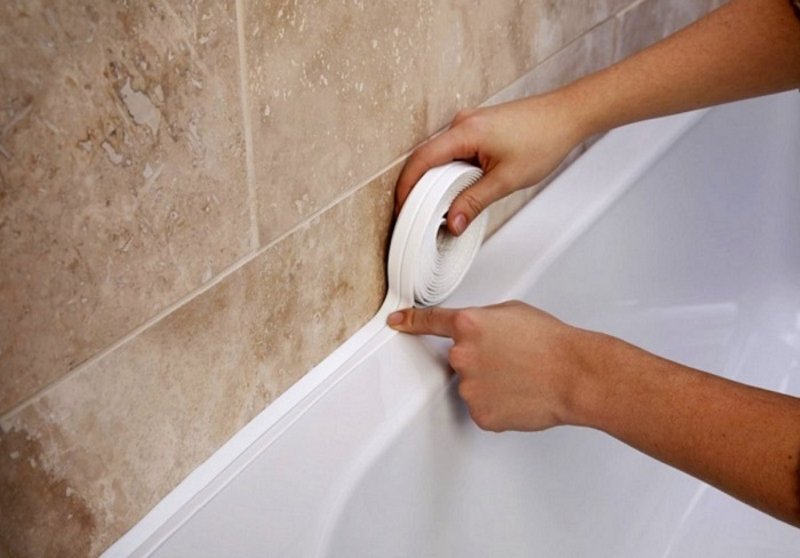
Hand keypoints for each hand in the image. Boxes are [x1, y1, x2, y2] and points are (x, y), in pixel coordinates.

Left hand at [386, 300, 603, 431]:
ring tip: (521, 377)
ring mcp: (468, 388)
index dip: (410, 321)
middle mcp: (461, 356)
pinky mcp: (480, 414)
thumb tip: (474, 331)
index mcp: (468, 325)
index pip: (429, 322)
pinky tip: (519, 395)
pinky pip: (483, 408)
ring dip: (490, 383)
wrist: (574, 374)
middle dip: (479, 359)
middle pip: (459, 359)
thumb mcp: (512, 312)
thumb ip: (482, 320)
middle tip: (511, 359)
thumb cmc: (551, 342)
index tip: (397, 323)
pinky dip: (498, 404)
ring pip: (472, 385)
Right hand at [394, 93, 587, 235]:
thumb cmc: (544, 139)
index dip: (406, 187)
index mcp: (464, 132)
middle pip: (427, 158)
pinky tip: (459, 189)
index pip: (421, 160)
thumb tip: (451, 222)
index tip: (401, 209)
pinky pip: (454, 151)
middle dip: (419, 188)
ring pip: (441, 155)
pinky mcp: (479, 127)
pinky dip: (451, 171)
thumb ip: (474, 202)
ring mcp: (470, 123)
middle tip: (419, 215)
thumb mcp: (506, 180)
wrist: (568, 116)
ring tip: (440, 207)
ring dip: (438, 181)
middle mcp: (462, 123)